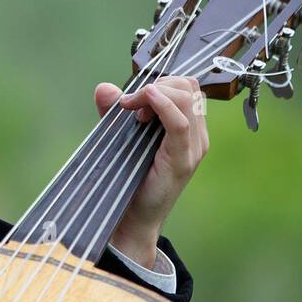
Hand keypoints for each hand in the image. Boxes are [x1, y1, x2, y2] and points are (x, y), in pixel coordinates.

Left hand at [94, 77, 208, 266]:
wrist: (132, 218)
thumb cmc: (128, 178)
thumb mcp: (121, 137)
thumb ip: (114, 112)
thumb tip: (104, 87)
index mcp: (188, 129)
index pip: (187, 88)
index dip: (161, 82)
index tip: (132, 98)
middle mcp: (197, 137)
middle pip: (190, 88)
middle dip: (159, 85)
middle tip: (131, 104)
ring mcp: (193, 149)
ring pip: (188, 100)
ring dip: (156, 94)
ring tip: (133, 110)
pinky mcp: (182, 162)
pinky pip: (181, 124)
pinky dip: (163, 106)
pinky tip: (144, 104)